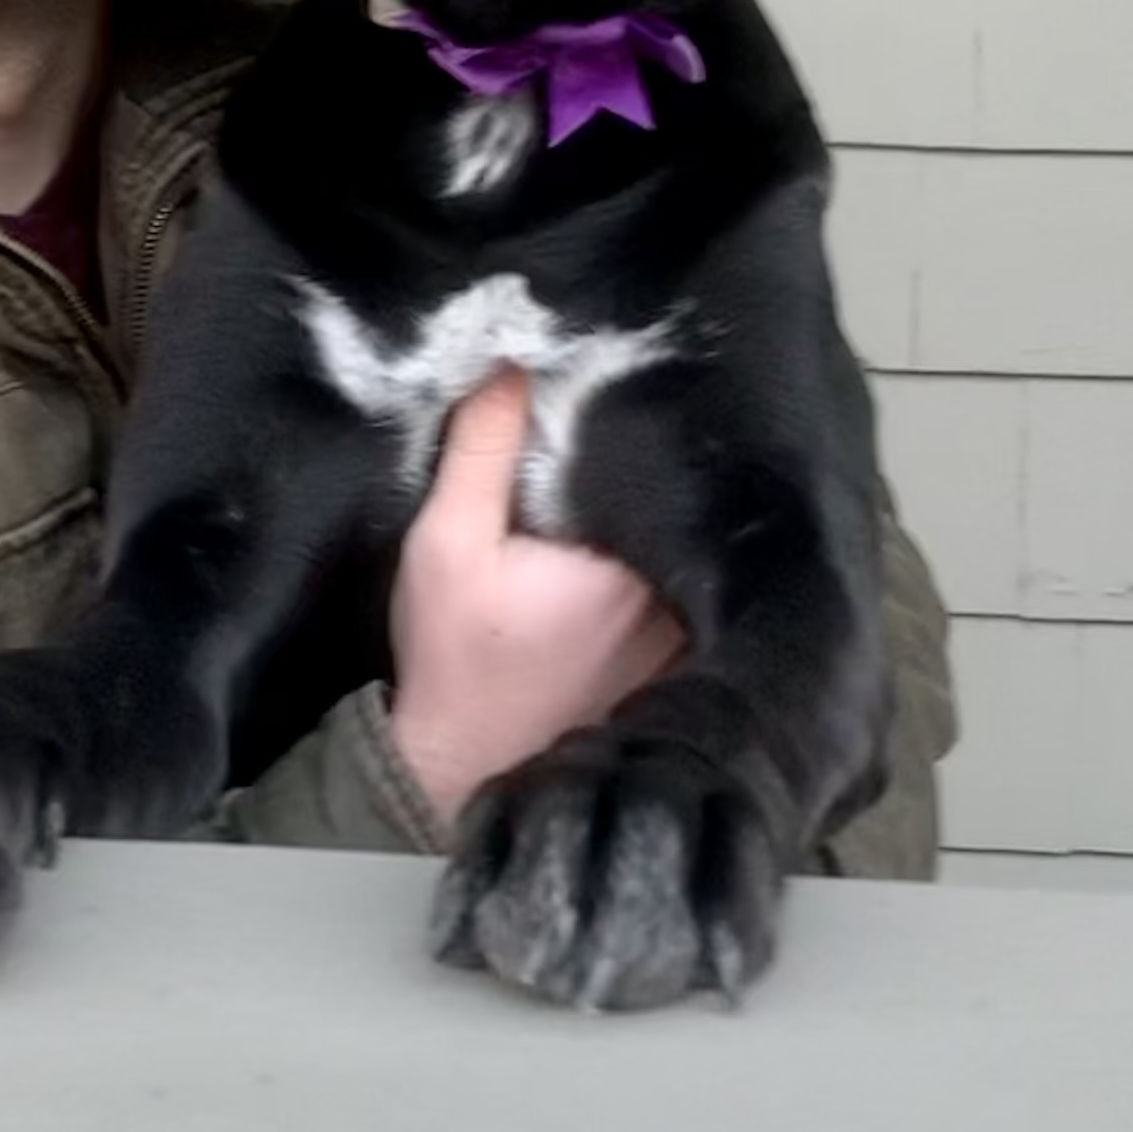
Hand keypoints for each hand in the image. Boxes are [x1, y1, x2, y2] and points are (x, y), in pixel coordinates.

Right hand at [386, 368, 688, 827]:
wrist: (459, 766)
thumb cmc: (450, 658)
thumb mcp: (445, 543)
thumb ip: (481, 451)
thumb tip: (514, 365)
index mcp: (625, 567)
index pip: (655, 468)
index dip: (634, 426)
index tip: (614, 392)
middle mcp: (673, 605)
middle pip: (679, 509)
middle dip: (655, 469)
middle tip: (626, 421)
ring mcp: (681, 644)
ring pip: (686, 550)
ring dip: (665, 518)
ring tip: (632, 475)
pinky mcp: (673, 669)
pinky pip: (686, 595)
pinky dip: (668, 566)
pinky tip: (636, 545)